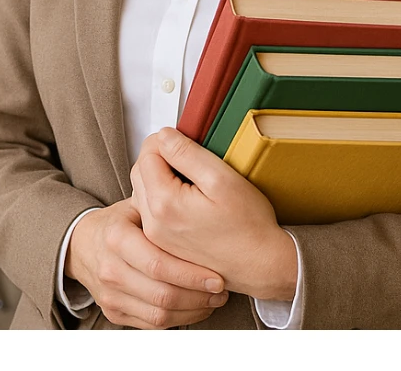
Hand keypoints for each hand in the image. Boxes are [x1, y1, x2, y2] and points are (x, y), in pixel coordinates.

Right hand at [65, 197, 228, 328]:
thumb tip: (199, 191)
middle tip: (222, 289)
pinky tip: (197, 306)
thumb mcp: (136, 204)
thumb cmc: (121, 221)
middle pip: (161, 294)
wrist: (83, 245)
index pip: (158, 264)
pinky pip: (152, 325)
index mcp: (117, 238)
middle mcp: (110, 270)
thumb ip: (161, 203)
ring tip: (215, 298)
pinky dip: (179, 319)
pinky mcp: (114, 313)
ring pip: (159, 314)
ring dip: (193, 310)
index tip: (218, 276)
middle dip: (197, 295)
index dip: (191, 274)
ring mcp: (110, 295)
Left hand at [130, 127, 297, 301]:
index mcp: (164, 204)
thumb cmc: (248, 225)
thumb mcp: (220, 178)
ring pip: (143, 190)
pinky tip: (186, 195)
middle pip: (140, 172)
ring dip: (159, 175)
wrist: (260, 264)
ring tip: (189, 175)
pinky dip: (162, 195)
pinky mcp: (164, 246)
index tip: (185, 138)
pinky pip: (150, 210)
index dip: (165, 140)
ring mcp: (157, 238)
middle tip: (188, 153)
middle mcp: (153, 224)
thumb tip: (164, 136)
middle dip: (159, 155)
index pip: (147, 155)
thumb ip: (186, 153)